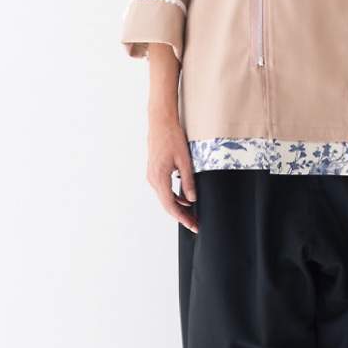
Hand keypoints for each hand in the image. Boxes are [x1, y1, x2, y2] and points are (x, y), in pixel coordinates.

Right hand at [148, 111, 198, 232]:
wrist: (160, 122)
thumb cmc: (171, 137)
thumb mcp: (185, 161)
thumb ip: (188, 181)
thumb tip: (192, 199)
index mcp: (160, 178)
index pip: (171, 206)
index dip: (182, 218)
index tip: (193, 226)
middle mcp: (153, 179)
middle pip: (167, 204)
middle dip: (181, 216)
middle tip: (195, 224)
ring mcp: (152, 175)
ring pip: (165, 198)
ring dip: (178, 207)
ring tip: (192, 214)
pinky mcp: (154, 171)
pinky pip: (164, 189)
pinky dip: (174, 196)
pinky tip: (184, 199)